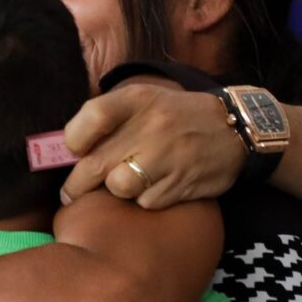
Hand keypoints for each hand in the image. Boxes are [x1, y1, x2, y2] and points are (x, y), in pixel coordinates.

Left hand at [61, 79, 245, 208]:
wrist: (238, 130)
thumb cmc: (178, 117)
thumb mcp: (147, 100)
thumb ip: (109, 118)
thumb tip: (63, 147)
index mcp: (138, 99)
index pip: (90, 118)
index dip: (73, 141)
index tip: (73, 152)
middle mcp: (152, 125)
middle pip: (95, 163)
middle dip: (77, 184)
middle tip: (71, 192)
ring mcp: (168, 156)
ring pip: (118, 187)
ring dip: (119, 190)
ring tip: (131, 181)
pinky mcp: (182, 183)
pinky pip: (146, 202)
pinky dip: (146, 200)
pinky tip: (159, 185)